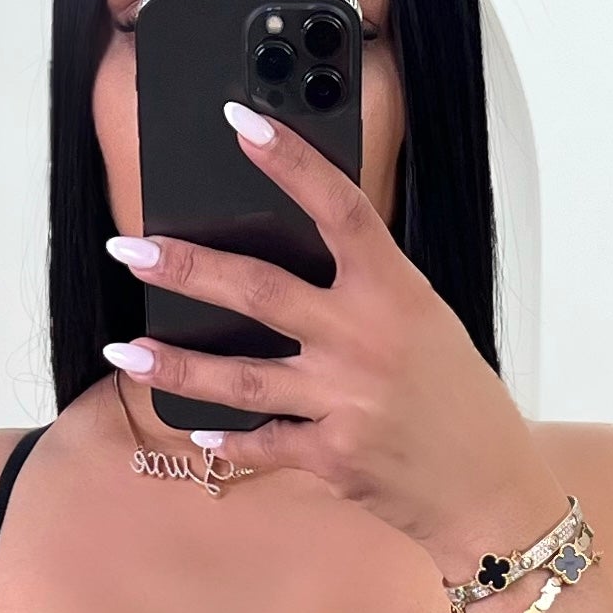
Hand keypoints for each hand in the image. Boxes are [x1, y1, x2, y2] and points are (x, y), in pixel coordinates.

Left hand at [104, 106, 561, 576]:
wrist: (488, 489)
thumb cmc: (457, 400)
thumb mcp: (425, 324)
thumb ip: (365, 292)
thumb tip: (295, 259)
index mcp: (395, 292)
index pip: (338, 209)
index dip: (291, 162)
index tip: (241, 123)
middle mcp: (365, 340)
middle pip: (260, 291)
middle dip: (187, 268)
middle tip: (131, 250)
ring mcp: (345, 401)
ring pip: (244, 377)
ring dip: (176, 364)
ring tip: (124, 352)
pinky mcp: (333, 456)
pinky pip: (265, 443)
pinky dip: (229, 440)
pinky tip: (195, 432)